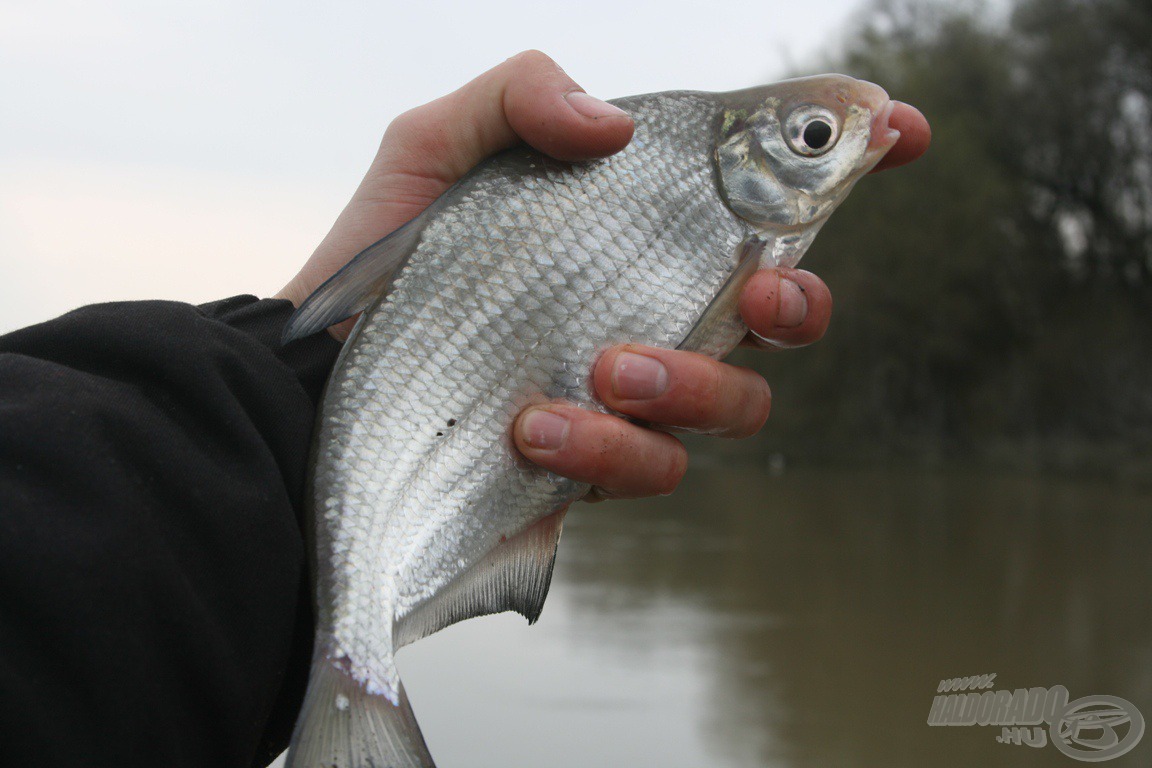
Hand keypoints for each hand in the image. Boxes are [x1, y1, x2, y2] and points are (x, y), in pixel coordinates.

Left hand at [276, 50, 930, 501]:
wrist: (309, 377)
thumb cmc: (380, 259)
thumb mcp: (435, 146)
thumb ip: (521, 96)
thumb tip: (617, 129)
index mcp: (636, 232)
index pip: (763, 198)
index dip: (846, 163)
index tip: (897, 133)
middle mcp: (652, 312)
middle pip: (786, 317)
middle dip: (801, 304)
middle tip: (760, 295)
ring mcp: (630, 399)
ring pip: (734, 407)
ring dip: (692, 384)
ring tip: (604, 367)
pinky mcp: (593, 471)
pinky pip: (651, 471)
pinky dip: (609, 448)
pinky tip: (538, 426)